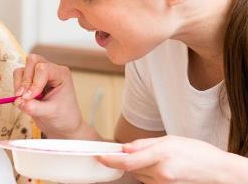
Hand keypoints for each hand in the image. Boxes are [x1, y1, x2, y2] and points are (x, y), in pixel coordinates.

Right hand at [13, 54, 82, 138]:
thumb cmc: (63, 117)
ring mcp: (40, 74)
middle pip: (32, 61)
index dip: (34, 83)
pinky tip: (24, 99)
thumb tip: (18, 101)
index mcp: (61, 74)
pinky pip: (18, 77)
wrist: (63, 126)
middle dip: (26, 80)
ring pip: (23, 69)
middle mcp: (51, 70)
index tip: (29, 98)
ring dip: (20, 84)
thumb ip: (34, 107)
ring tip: (25, 99)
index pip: (43, 69)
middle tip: (24, 97)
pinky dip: (17, 87)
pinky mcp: (31, 81)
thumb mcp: (50, 113)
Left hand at [98, 135, 238, 183]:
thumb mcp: (170, 140)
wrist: (218, 172)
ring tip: (156, 159)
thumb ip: (144, 144)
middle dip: (128, 160)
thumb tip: (125, 147)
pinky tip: (161, 168)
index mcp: (161, 156)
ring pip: (140, 176)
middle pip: (132, 169)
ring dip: (140, 168)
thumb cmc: (197, 153)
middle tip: (131, 152)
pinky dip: (149, 174)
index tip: (101, 157)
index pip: (128, 161)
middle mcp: (161, 173)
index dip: (111, 161)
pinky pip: (149, 182)